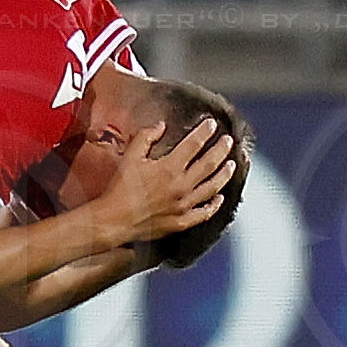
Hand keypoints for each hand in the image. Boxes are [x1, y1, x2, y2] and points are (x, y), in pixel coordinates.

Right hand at [96, 119, 238, 247]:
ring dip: (224, 175)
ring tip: (232, 165)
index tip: (212, 124)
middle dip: (221, 150)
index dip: (204, 132)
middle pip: (209, 164)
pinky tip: (220, 198)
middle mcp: (181, 186)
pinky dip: (214, 205)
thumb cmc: (120, 189)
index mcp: (169, 168)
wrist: (115, 220)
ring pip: (212, 188)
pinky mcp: (181, 222)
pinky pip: (203, 213)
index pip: (194, 145)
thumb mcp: (130, 157)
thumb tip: (160, 126)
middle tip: (229, 141)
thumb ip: (146, 138)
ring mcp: (184, 205)